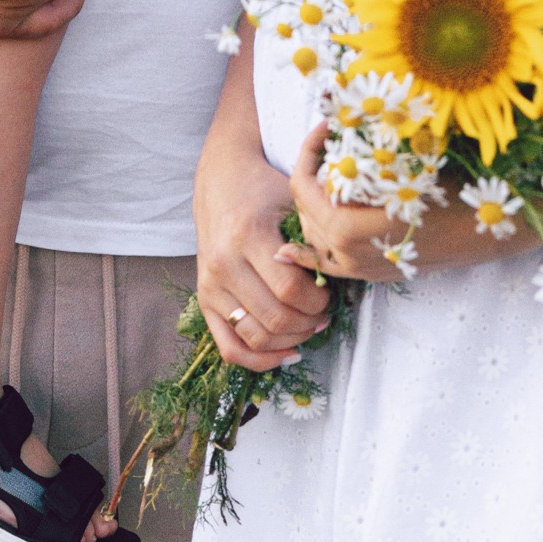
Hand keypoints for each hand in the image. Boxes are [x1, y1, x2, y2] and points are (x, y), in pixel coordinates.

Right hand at [195, 131, 329, 370]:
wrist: (222, 181)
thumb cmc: (265, 189)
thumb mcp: (293, 202)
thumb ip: (313, 240)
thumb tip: (338, 281)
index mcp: (248, 235)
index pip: (289, 290)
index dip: (318, 301)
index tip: (330, 294)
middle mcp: (223, 263)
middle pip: (274, 317)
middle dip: (308, 322)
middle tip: (324, 313)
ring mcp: (210, 285)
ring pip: (255, 337)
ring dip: (289, 340)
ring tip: (309, 327)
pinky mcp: (204, 300)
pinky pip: (229, 347)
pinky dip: (259, 360)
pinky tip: (286, 353)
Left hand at [287, 126, 538, 279]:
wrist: (497, 230)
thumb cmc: (456, 188)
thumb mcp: (411, 161)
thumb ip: (370, 149)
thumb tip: (337, 111)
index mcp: (353, 226)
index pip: (306, 188)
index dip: (308, 152)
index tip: (325, 126)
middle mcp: (351, 254)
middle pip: (306, 211)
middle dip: (310, 173)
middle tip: (328, 141)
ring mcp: (364, 269)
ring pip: (315, 237)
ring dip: (312, 204)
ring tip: (328, 172)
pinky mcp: (378, 275)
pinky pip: (330, 266)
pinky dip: (310, 254)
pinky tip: (290, 251)